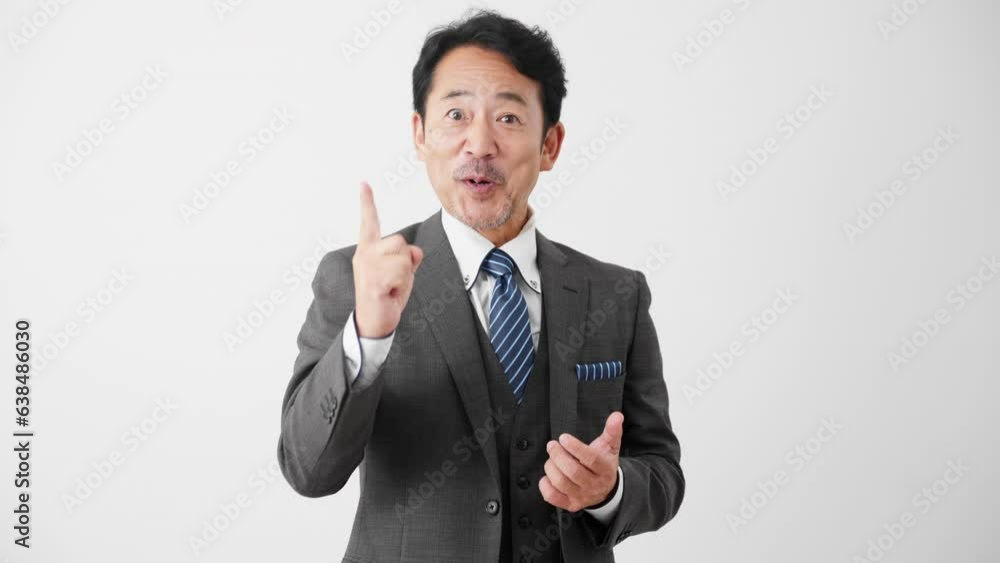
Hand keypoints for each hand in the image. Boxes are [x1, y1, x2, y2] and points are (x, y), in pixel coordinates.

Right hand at [352, 182, 423, 337]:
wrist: (374, 323)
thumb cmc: (386, 296)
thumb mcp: (401, 272)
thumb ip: (407, 257)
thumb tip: (414, 250)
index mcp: (368, 250)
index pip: (369, 223)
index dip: (367, 202)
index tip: (364, 184)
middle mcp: (364, 255)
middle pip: (399, 241)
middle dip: (406, 261)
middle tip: (395, 280)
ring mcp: (367, 268)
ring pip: (403, 256)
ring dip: (405, 274)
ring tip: (393, 287)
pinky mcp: (373, 281)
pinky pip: (401, 271)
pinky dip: (402, 284)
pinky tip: (390, 293)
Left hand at [539, 411, 623, 512]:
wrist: (606, 489)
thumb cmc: (603, 463)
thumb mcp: (610, 446)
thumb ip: (612, 430)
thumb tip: (617, 416)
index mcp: (605, 469)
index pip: (590, 459)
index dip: (575, 447)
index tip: (564, 437)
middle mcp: (594, 485)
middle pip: (573, 471)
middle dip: (558, 455)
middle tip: (552, 445)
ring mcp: (582, 496)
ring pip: (561, 483)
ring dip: (551, 467)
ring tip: (551, 458)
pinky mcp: (570, 504)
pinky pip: (552, 497)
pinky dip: (545, 484)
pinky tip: (548, 475)